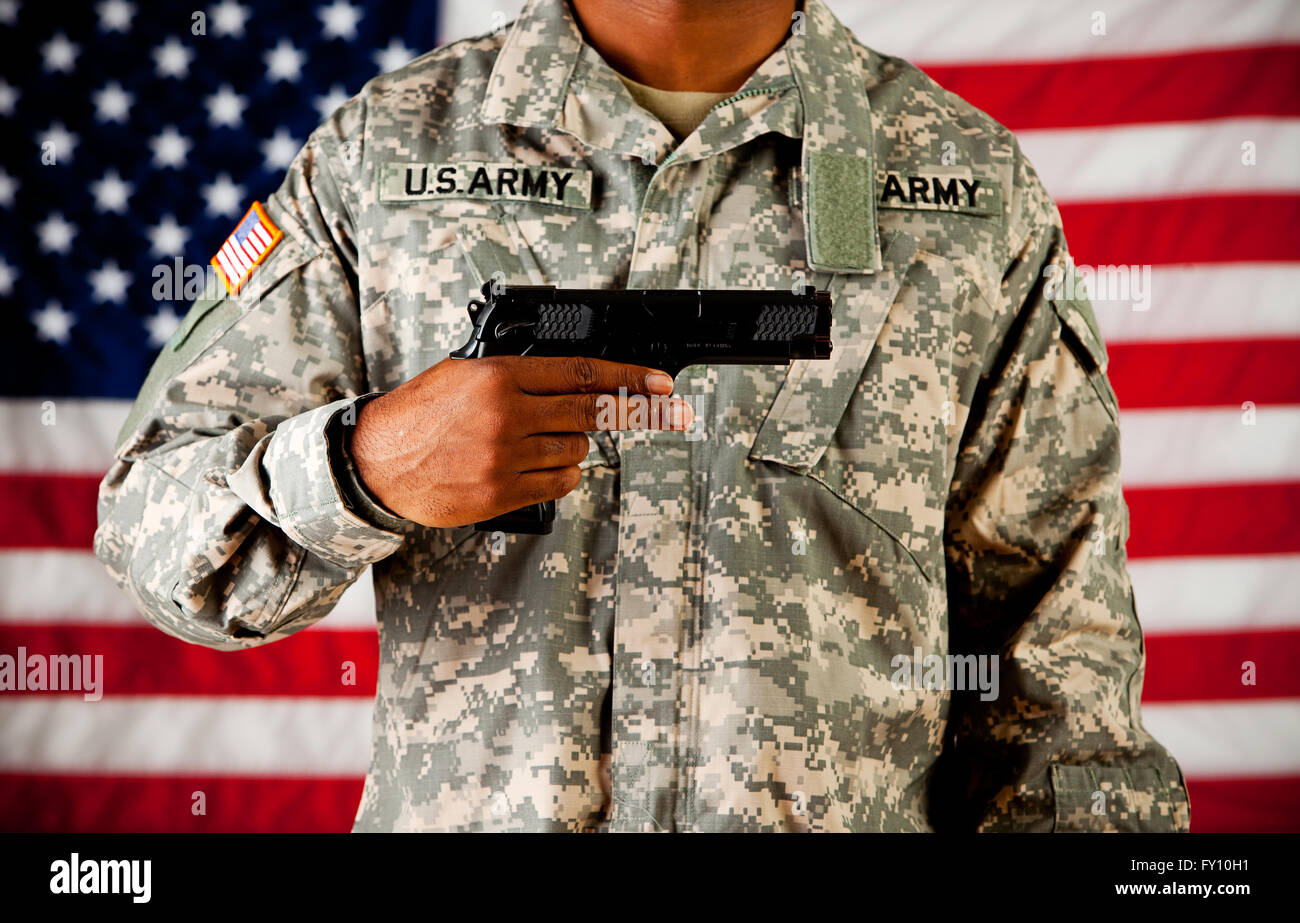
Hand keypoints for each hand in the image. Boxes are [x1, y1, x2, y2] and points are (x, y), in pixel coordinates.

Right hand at [350, 355, 691, 526]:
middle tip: (673, 411)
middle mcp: (506, 416)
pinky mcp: (500, 493)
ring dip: (574, 446)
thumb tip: (580, 381)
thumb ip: (520, 375)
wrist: (375, 461)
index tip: (663, 384)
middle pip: (592, 414)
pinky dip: (559, 474)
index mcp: (498, 377)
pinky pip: (557, 483)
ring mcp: (504, 459)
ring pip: (576, 452)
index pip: (581, 374)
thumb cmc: (420, 413)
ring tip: (541, 440)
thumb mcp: (466, 373)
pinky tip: (536, 466)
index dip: (630, 378)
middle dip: (639, 412)